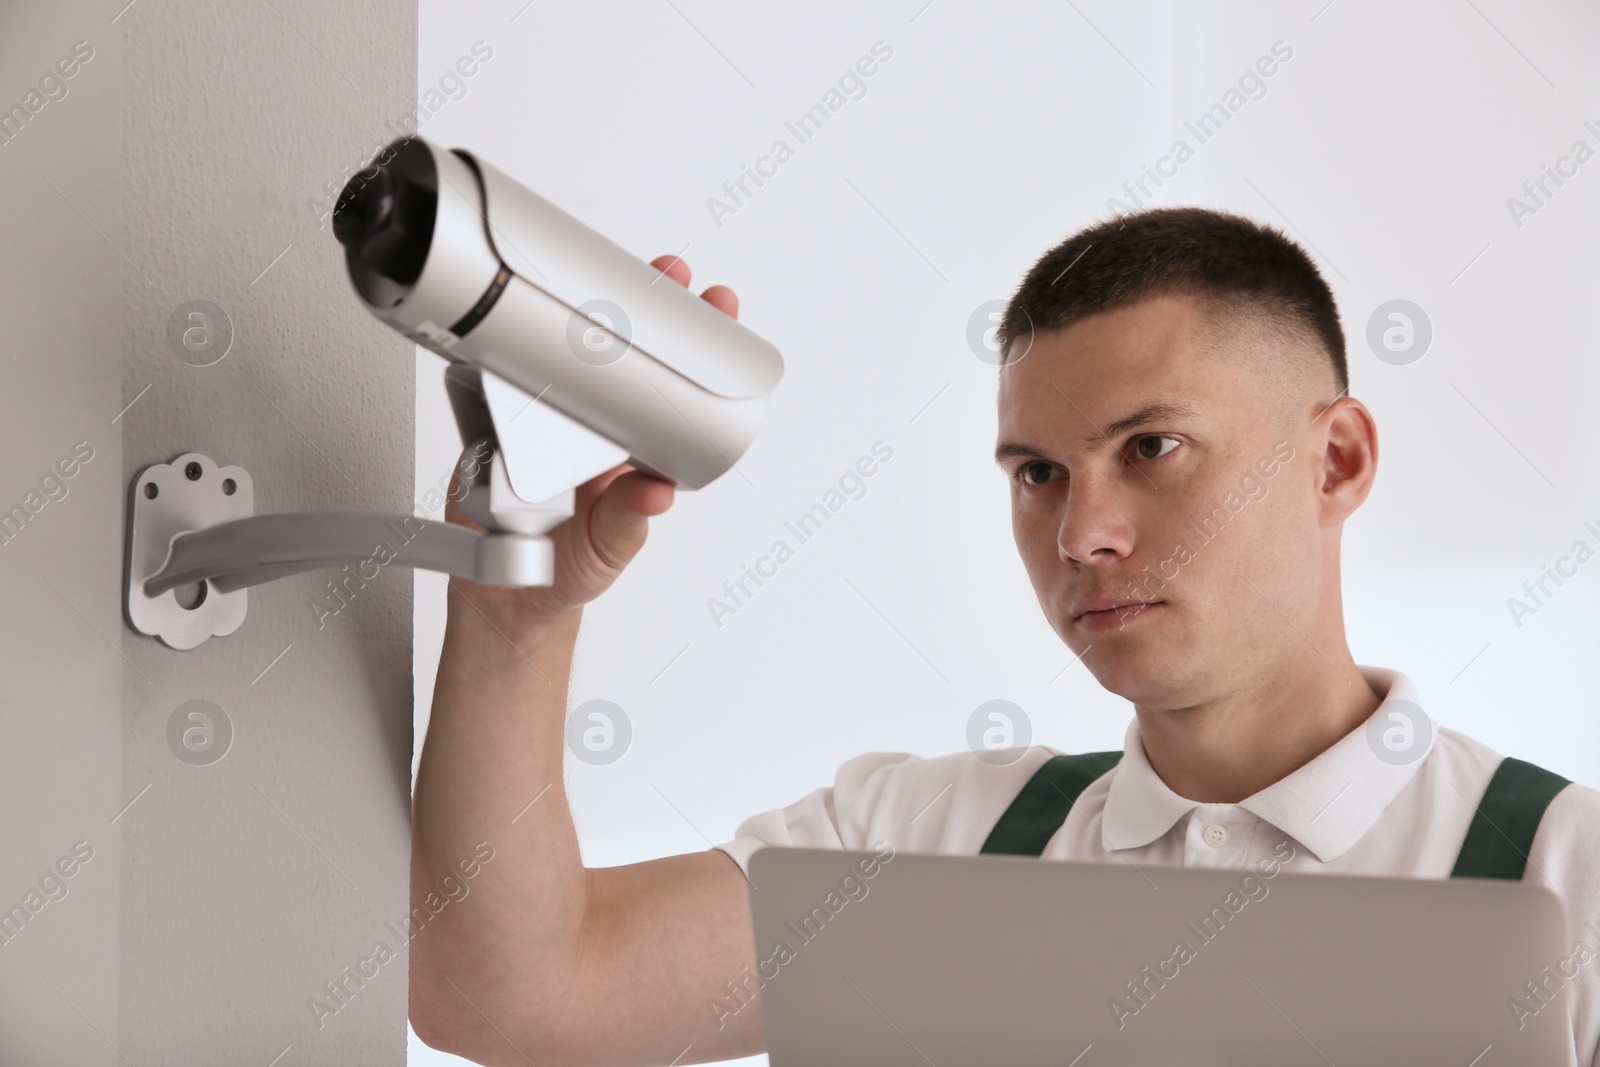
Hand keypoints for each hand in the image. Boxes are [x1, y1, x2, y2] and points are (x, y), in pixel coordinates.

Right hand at [440, 254, 738, 630]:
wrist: (502, 596)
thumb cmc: (568, 570)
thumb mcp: (608, 550)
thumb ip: (627, 523)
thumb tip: (656, 495)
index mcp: (635, 448)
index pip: (673, 386)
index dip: (697, 344)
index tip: (718, 306)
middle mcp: (596, 425)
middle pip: (625, 351)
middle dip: (651, 304)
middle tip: (673, 273)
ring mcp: (546, 418)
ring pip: (567, 350)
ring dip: (583, 310)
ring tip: (605, 276)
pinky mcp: (498, 419)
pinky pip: (506, 372)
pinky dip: (512, 343)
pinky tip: (523, 318)